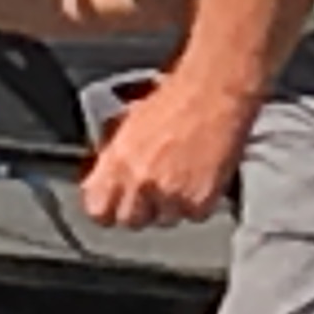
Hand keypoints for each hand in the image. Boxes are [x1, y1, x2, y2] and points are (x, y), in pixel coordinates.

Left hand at [79, 66, 256, 231]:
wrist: (216, 92)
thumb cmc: (177, 97)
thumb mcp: (128, 122)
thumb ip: (113, 157)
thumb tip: (103, 176)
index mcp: (117, 162)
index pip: (97, 210)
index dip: (106, 207)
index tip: (113, 202)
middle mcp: (140, 183)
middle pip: (130, 220)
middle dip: (140, 208)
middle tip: (153, 186)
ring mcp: (171, 195)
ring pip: (164, 220)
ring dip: (170, 205)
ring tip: (181, 174)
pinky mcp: (200, 202)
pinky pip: (194, 215)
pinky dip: (198, 202)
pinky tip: (200, 176)